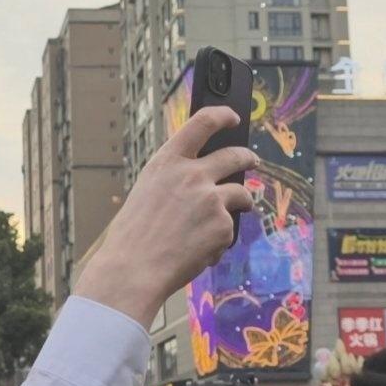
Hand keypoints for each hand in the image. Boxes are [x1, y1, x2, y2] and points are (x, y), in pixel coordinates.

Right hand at [74, 106, 255, 326]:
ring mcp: (211, 199)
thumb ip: (174, 179)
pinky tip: (198, 250)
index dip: (222, 115)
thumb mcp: (147, 192)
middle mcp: (192, 174)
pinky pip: (229, 229)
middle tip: (252, 160)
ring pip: (241, 193)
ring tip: (236, 213)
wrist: (133, 270)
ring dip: (243, 202)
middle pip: (234, 155)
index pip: (202, 122)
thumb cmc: (133, 236)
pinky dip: (218, 240)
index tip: (232, 117)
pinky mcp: (223, 225)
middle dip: (247, 157)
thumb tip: (208, 178)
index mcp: (167, 162)